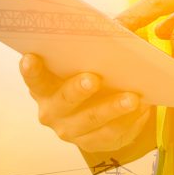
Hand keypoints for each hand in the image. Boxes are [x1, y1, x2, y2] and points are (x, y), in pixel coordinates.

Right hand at [19, 54, 152, 153]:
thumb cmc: (86, 75)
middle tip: (94, 78)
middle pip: (64, 101)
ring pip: (92, 120)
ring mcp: (71, 131)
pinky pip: (111, 135)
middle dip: (78, 90)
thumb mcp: (83, 61)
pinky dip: (129, 121)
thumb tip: (120, 29)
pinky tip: (142, 108)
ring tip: (132, 98)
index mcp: (43, 88)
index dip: (31, 70)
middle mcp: (51, 112)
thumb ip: (92, 47)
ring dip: (112, 109)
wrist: (95, 111)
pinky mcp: (91, 144)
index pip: (34, 78)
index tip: (31, 57)